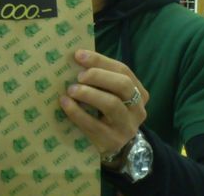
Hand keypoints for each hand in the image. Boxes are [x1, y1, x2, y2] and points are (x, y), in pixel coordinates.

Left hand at [59, 49, 149, 166]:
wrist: (116, 149)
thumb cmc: (107, 114)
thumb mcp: (110, 95)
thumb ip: (100, 79)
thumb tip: (75, 58)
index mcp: (139, 92)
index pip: (122, 70)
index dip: (100, 61)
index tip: (78, 55)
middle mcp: (137, 109)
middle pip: (122, 85)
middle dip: (98, 76)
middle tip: (78, 76)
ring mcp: (127, 127)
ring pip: (111, 104)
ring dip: (88, 93)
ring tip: (71, 89)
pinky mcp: (112, 141)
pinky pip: (94, 124)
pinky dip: (77, 112)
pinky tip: (65, 103)